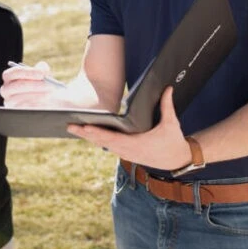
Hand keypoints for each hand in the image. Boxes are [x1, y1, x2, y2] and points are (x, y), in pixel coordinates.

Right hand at [0, 61, 67, 107]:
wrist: (47, 100)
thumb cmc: (42, 84)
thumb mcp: (43, 75)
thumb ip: (42, 69)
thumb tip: (42, 69)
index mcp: (9, 77)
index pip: (13, 73)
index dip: (27, 72)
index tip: (42, 74)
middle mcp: (6, 90)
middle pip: (16, 86)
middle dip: (33, 85)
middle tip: (48, 84)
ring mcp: (10, 102)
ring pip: (21, 99)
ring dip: (37, 95)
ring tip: (50, 93)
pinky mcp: (17, 112)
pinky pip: (25, 109)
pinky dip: (37, 105)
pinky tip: (46, 102)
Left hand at [67, 86, 192, 169]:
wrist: (178, 160)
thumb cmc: (173, 141)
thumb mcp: (172, 123)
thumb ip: (167, 105)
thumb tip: (168, 88)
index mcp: (137, 144)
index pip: (112, 138)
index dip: (98, 133)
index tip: (85, 126)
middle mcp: (128, 151)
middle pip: (102, 142)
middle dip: (85, 134)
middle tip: (70, 126)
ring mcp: (126, 154)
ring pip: (103, 145)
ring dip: (88, 137)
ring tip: (73, 128)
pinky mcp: (126, 154)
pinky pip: (108, 147)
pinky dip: (96, 140)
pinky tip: (86, 133)